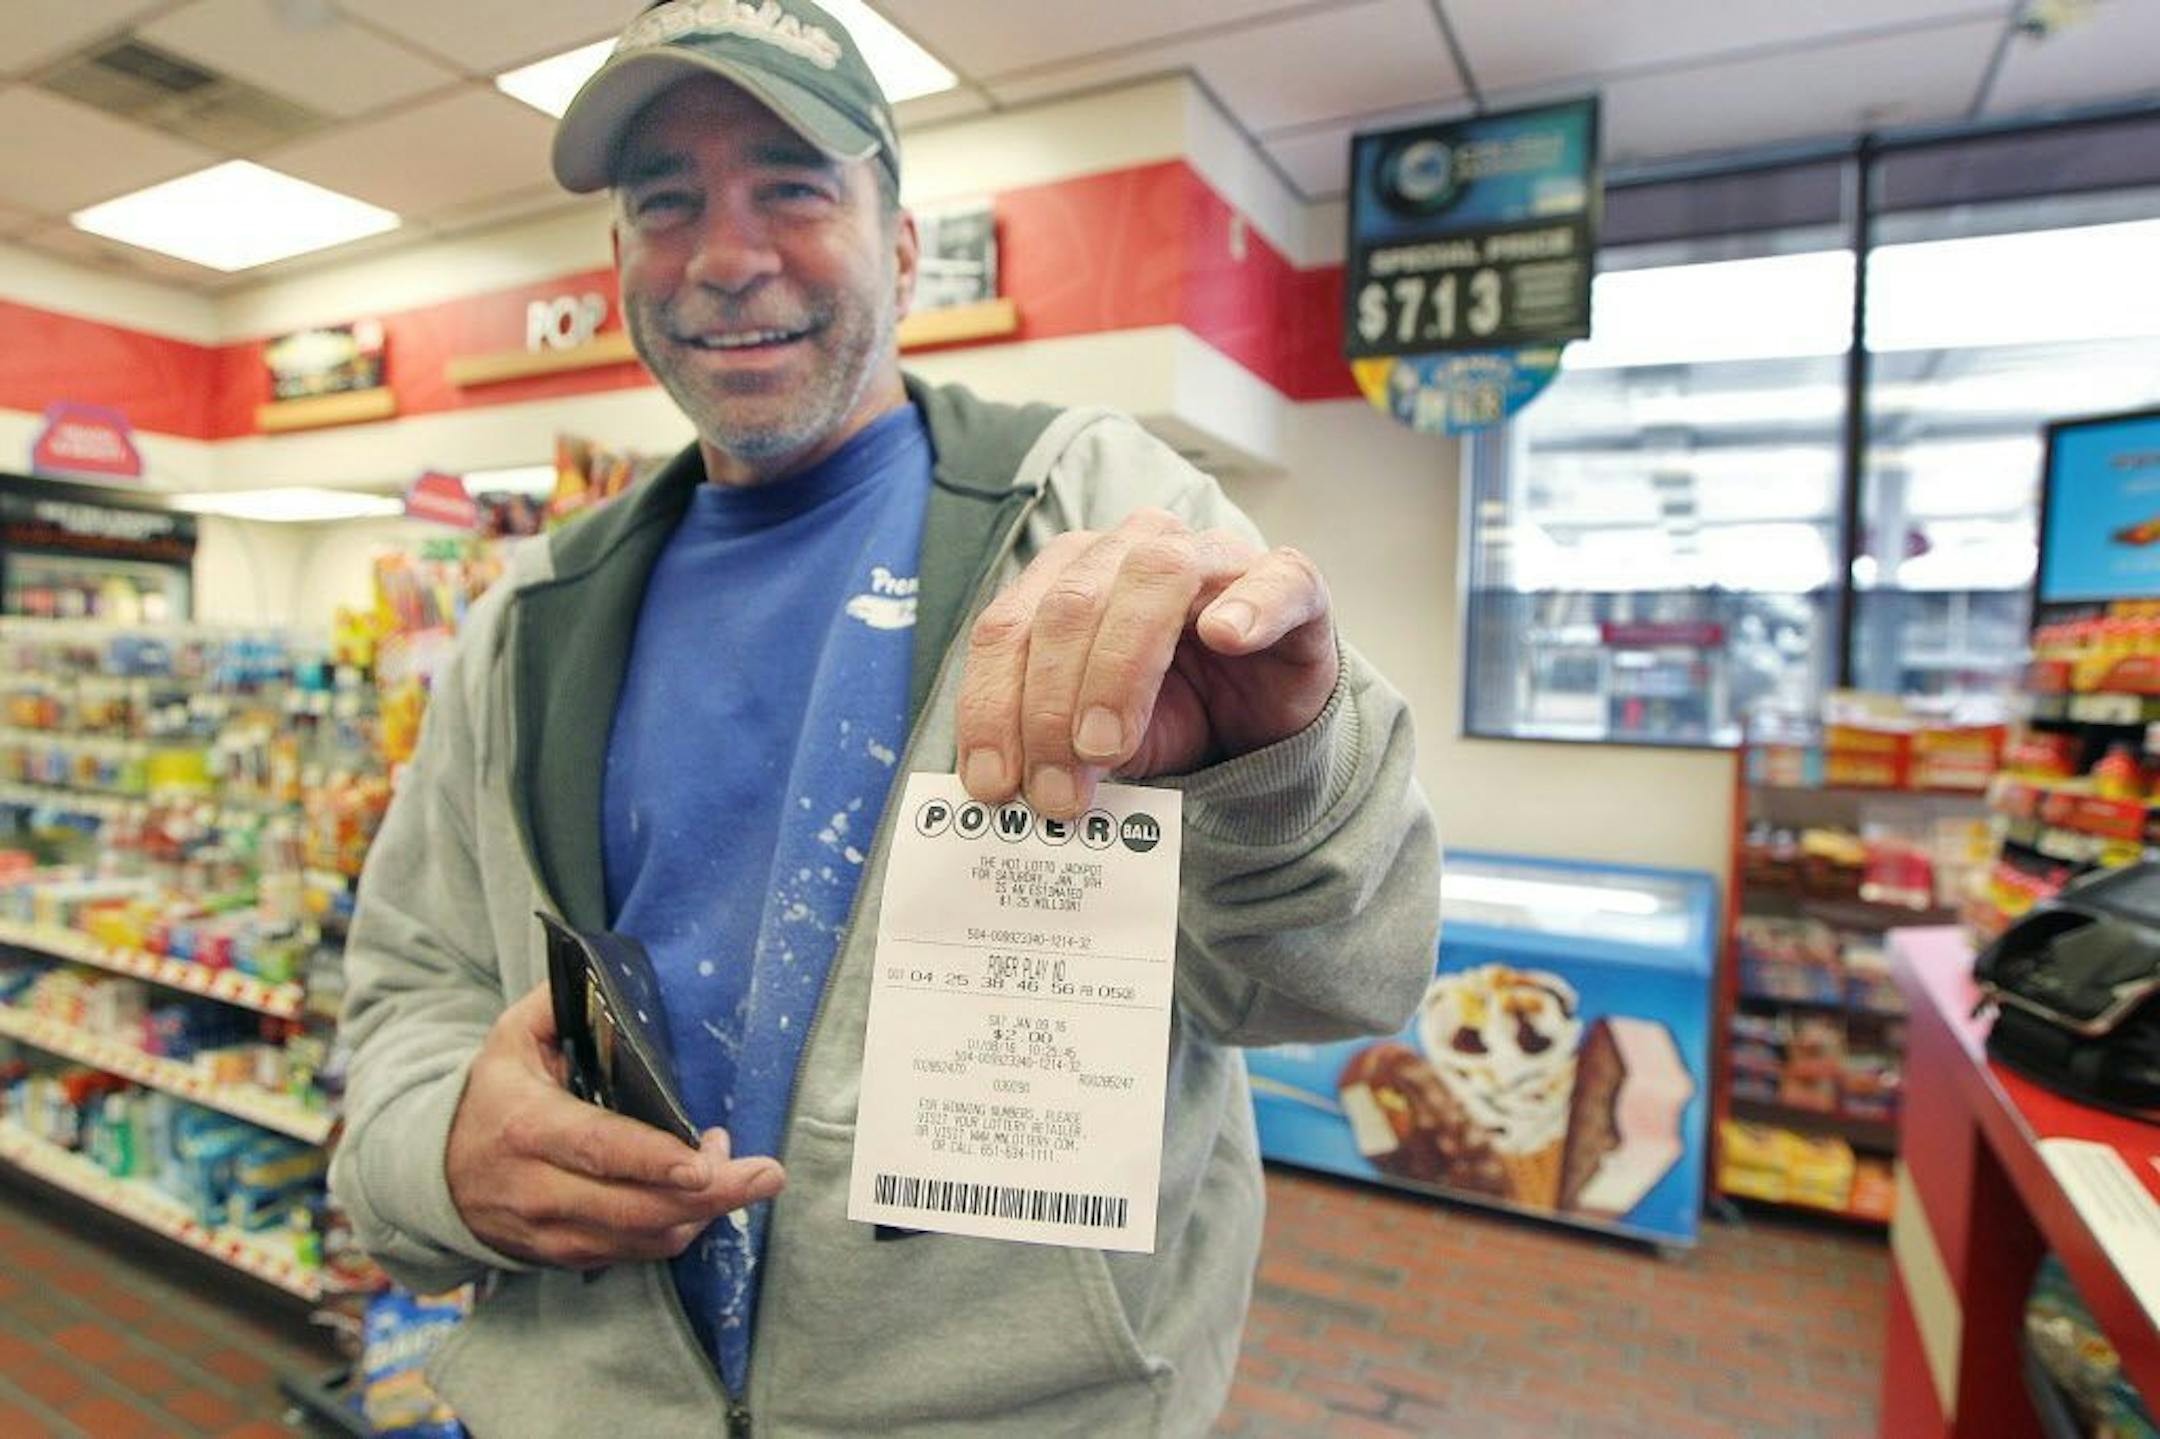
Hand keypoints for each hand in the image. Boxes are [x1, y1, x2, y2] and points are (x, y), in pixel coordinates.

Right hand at [445, 985, 784, 1269]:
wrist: (435, 1171)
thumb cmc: (492, 1094)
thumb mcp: (511, 1038)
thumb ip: (558, 1003)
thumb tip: (606, 970)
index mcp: (527, 1126)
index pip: (599, 1148)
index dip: (655, 1159)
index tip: (707, 1160)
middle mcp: (537, 1188)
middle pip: (634, 1207)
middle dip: (710, 1196)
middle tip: (766, 1173)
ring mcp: (549, 1231)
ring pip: (641, 1238)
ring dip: (702, 1213)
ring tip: (739, 1173)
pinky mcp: (564, 1256)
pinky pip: (634, 1253)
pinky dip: (677, 1229)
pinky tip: (703, 1198)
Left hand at [956, 508, 1336, 818]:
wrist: (1260, 724)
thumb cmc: (1168, 717)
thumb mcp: (1095, 742)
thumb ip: (1051, 747)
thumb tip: (1010, 784)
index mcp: (1067, 578)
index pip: (1009, 627)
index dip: (992, 705)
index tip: (993, 784)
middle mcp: (1132, 551)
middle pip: (1072, 604)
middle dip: (1050, 708)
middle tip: (1055, 792)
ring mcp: (1213, 558)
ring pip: (1156, 576)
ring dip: (1120, 668)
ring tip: (1107, 746)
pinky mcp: (1291, 584)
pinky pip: (1276, 578)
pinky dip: (1249, 604)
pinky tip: (1227, 638)